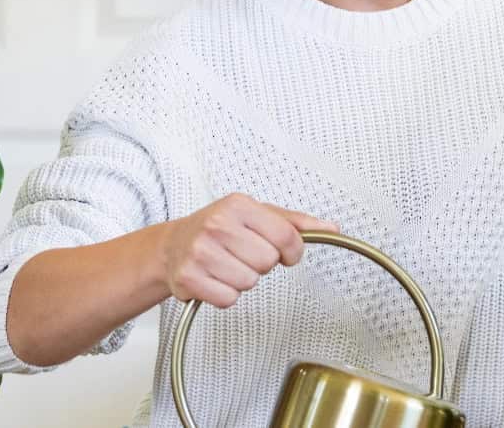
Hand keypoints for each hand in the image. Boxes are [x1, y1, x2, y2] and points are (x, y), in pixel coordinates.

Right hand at [159, 193, 337, 308]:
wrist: (172, 246)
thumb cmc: (218, 229)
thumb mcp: (256, 214)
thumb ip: (295, 222)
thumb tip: (331, 228)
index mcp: (238, 205)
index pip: (286, 236)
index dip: (292, 250)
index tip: (284, 252)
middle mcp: (217, 225)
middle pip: (268, 262)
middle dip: (260, 264)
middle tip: (243, 254)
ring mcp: (200, 252)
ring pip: (249, 282)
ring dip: (242, 279)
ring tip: (226, 265)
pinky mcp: (189, 278)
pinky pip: (228, 298)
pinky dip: (225, 294)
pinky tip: (214, 278)